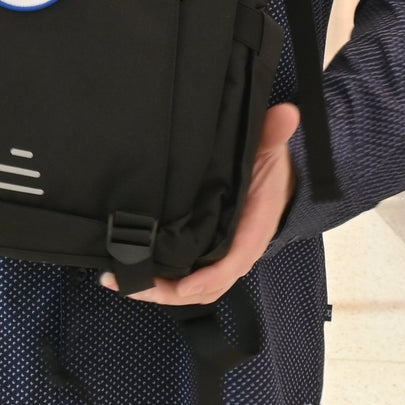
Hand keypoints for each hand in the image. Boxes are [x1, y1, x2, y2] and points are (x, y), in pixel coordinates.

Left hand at [100, 102, 300, 306]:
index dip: (207, 276)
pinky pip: (187, 275)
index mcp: (253, 230)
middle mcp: (237, 250)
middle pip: (204, 286)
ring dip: (158, 289)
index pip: (232, 262)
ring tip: (118, 278)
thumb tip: (286, 114)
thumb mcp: (272, 147)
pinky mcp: (208, 251)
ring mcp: (221, 254)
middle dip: (167, 291)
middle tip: (128, 283)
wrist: (279, 173)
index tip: (181, 284)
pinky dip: (162, 279)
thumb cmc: (272, 164)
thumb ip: (274, 133)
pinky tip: (131, 269)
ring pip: (192, 287)